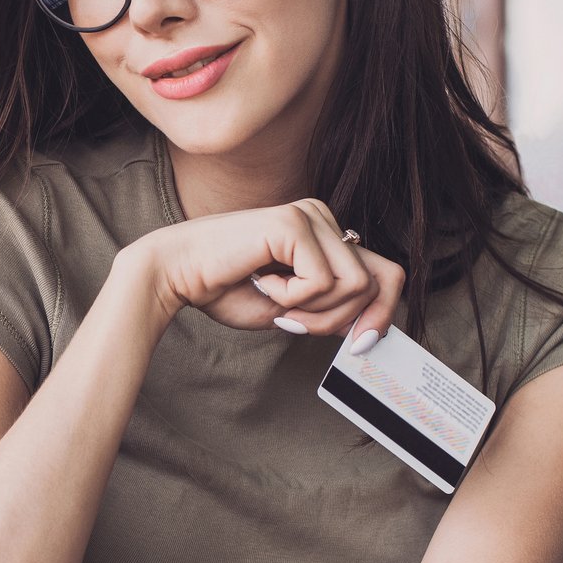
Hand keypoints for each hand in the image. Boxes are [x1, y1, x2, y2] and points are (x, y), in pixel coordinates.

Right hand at [131, 198, 404, 345]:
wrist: (177, 273)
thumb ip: (332, 310)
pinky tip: (261, 280)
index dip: (383, 313)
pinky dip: (292, 297)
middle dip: (340, 319)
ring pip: (355, 284)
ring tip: (275, 300)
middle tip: (293, 322)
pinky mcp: (295, 222)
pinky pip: (322, 280)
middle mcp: (323, 217)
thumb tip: (371, 326)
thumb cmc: (226, 290)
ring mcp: (311, 215)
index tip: (360, 347)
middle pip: (376, 281)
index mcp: (325, 234)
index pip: (384, 272)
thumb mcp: (294, 309)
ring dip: (315, 310)